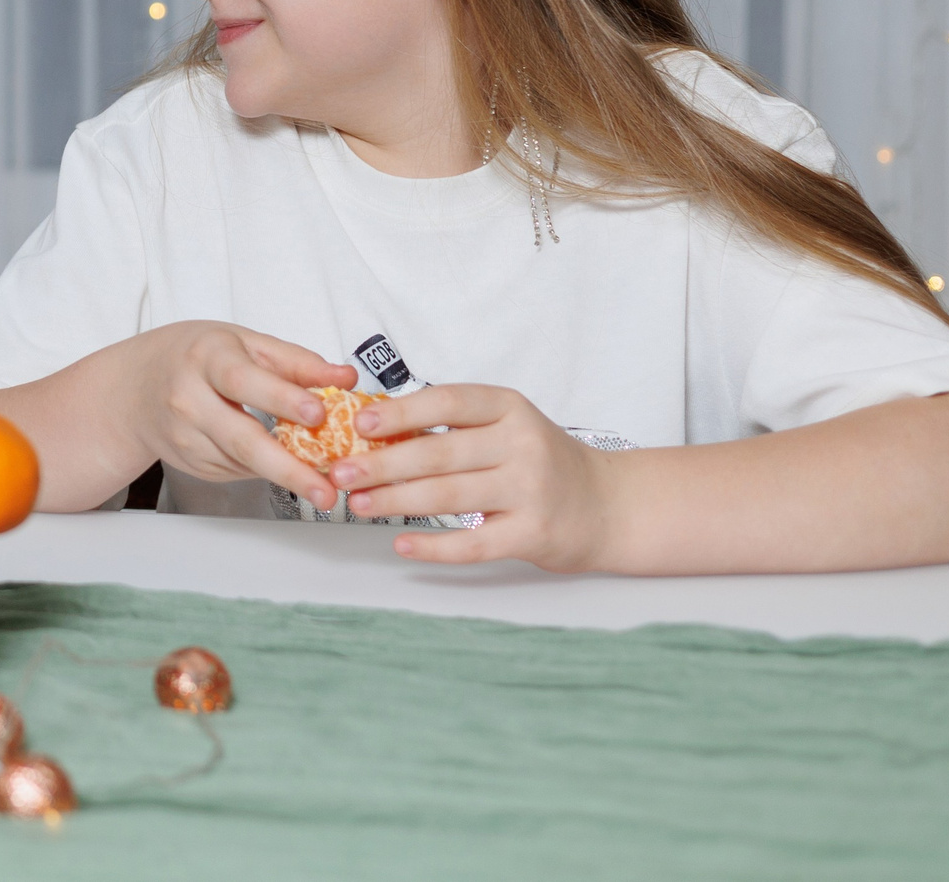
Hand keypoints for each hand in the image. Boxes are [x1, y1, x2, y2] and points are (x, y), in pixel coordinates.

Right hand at [118, 322, 360, 511]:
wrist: (133, 389)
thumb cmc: (195, 356)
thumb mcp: (241, 343)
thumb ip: (295, 361)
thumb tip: (345, 378)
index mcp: (205, 358)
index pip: (244, 381)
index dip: (282, 398)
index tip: (320, 414)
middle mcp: (189, 399)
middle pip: (241, 439)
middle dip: (288, 469)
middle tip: (326, 490)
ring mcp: (185, 437)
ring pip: (243, 464)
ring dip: (285, 476)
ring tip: (323, 487)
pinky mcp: (191, 464)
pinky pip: (237, 471)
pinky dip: (265, 470)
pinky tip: (281, 465)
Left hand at [330, 384, 615, 569]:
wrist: (608, 505)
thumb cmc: (540, 461)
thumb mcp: (506, 427)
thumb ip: (453, 425)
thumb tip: (374, 427)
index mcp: (510, 408)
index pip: (449, 401)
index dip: (402, 412)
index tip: (360, 424)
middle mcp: (523, 444)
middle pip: (439, 454)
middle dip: (382, 464)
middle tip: (340, 473)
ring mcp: (531, 490)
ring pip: (449, 496)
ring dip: (396, 501)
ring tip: (358, 504)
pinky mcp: (534, 533)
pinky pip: (474, 543)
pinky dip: (434, 546)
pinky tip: (402, 544)